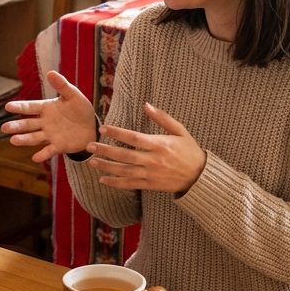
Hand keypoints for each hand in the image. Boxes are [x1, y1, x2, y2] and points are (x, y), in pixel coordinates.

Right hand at [1, 71, 97, 160]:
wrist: (92, 126)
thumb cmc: (80, 109)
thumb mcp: (73, 95)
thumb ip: (62, 85)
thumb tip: (50, 73)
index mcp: (46, 108)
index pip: (30, 107)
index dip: (20, 107)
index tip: (8, 106)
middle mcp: (44, 122)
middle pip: (28, 124)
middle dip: (16, 126)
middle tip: (4, 128)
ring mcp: (50, 135)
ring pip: (34, 137)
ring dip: (24, 140)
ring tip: (13, 140)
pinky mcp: (59, 146)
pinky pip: (49, 150)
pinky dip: (42, 154)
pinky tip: (35, 158)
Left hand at [87, 102, 205, 193]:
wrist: (200, 177)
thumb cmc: (190, 151)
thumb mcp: (180, 131)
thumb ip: (162, 118)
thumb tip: (146, 104)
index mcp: (160, 144)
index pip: (134, 138)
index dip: (117, 133)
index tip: (102, 128)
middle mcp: (154, 160)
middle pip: (125, 155)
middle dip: (106, 150)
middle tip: (89, 146)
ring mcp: (151, 174)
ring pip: (124, 171)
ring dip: (106, 167)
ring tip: (91, 162)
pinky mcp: (151, 185)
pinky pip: (130, 184)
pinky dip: (115, 183)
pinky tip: (103, 180)